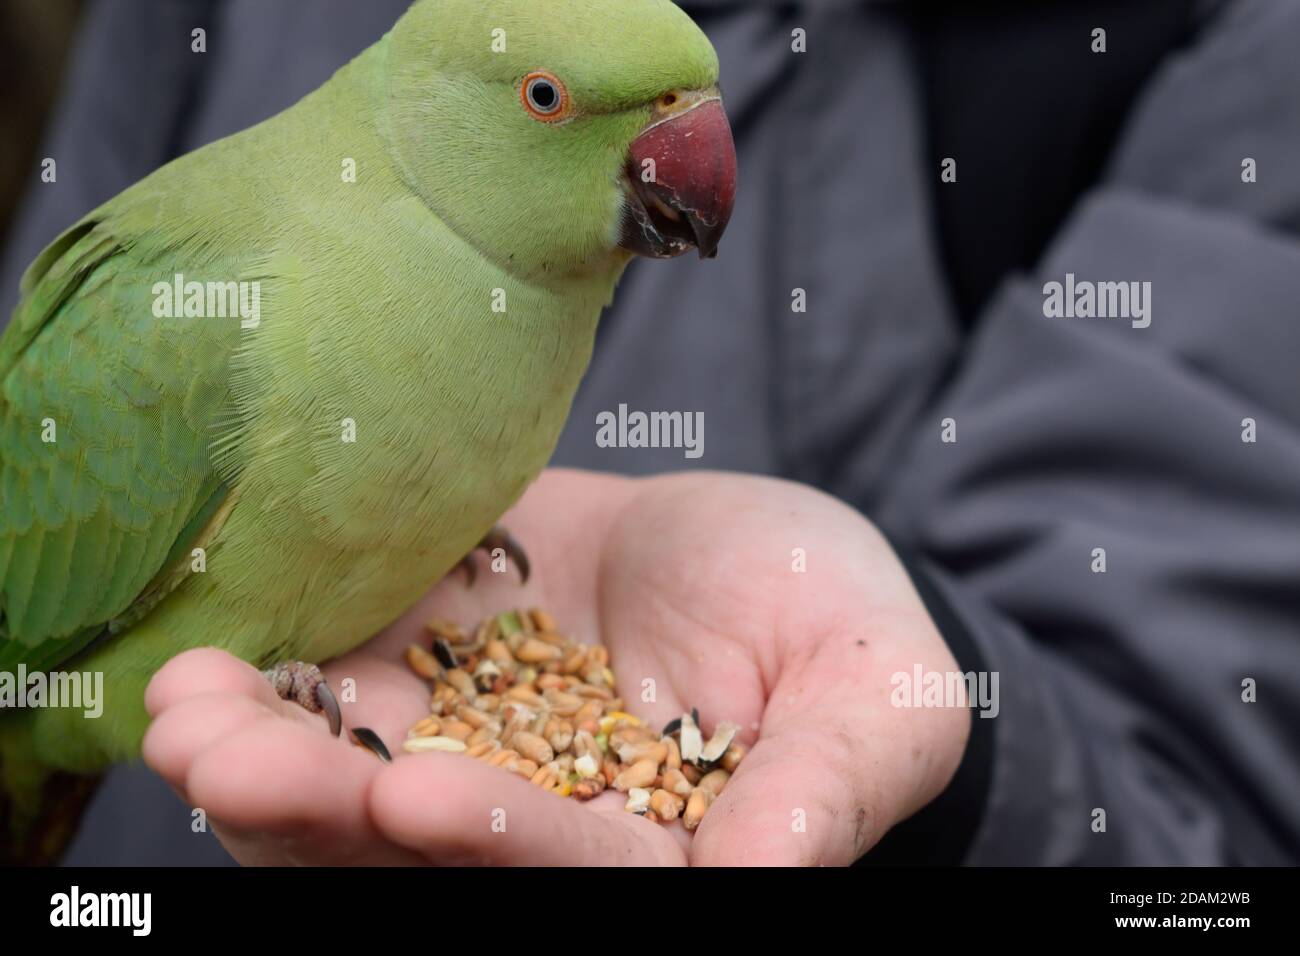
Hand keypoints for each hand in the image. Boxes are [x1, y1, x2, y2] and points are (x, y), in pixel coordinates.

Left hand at [144, 468, 968, 864]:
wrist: (767, 553)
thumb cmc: (847, 633)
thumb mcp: (876, 702)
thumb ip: (822, 792)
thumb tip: (763, 879)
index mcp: (646, 849)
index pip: (567, 867)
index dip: (496, 842)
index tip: (415, 794)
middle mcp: (534, 813)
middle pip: (411, 848)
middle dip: (318, 814)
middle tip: (224, 763)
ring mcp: (466, 734)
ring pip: (344, 779)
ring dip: (255, 756)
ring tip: (181, 710)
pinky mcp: (427, 653)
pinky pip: (335, 679)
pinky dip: (268, 675)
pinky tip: (198, 651)